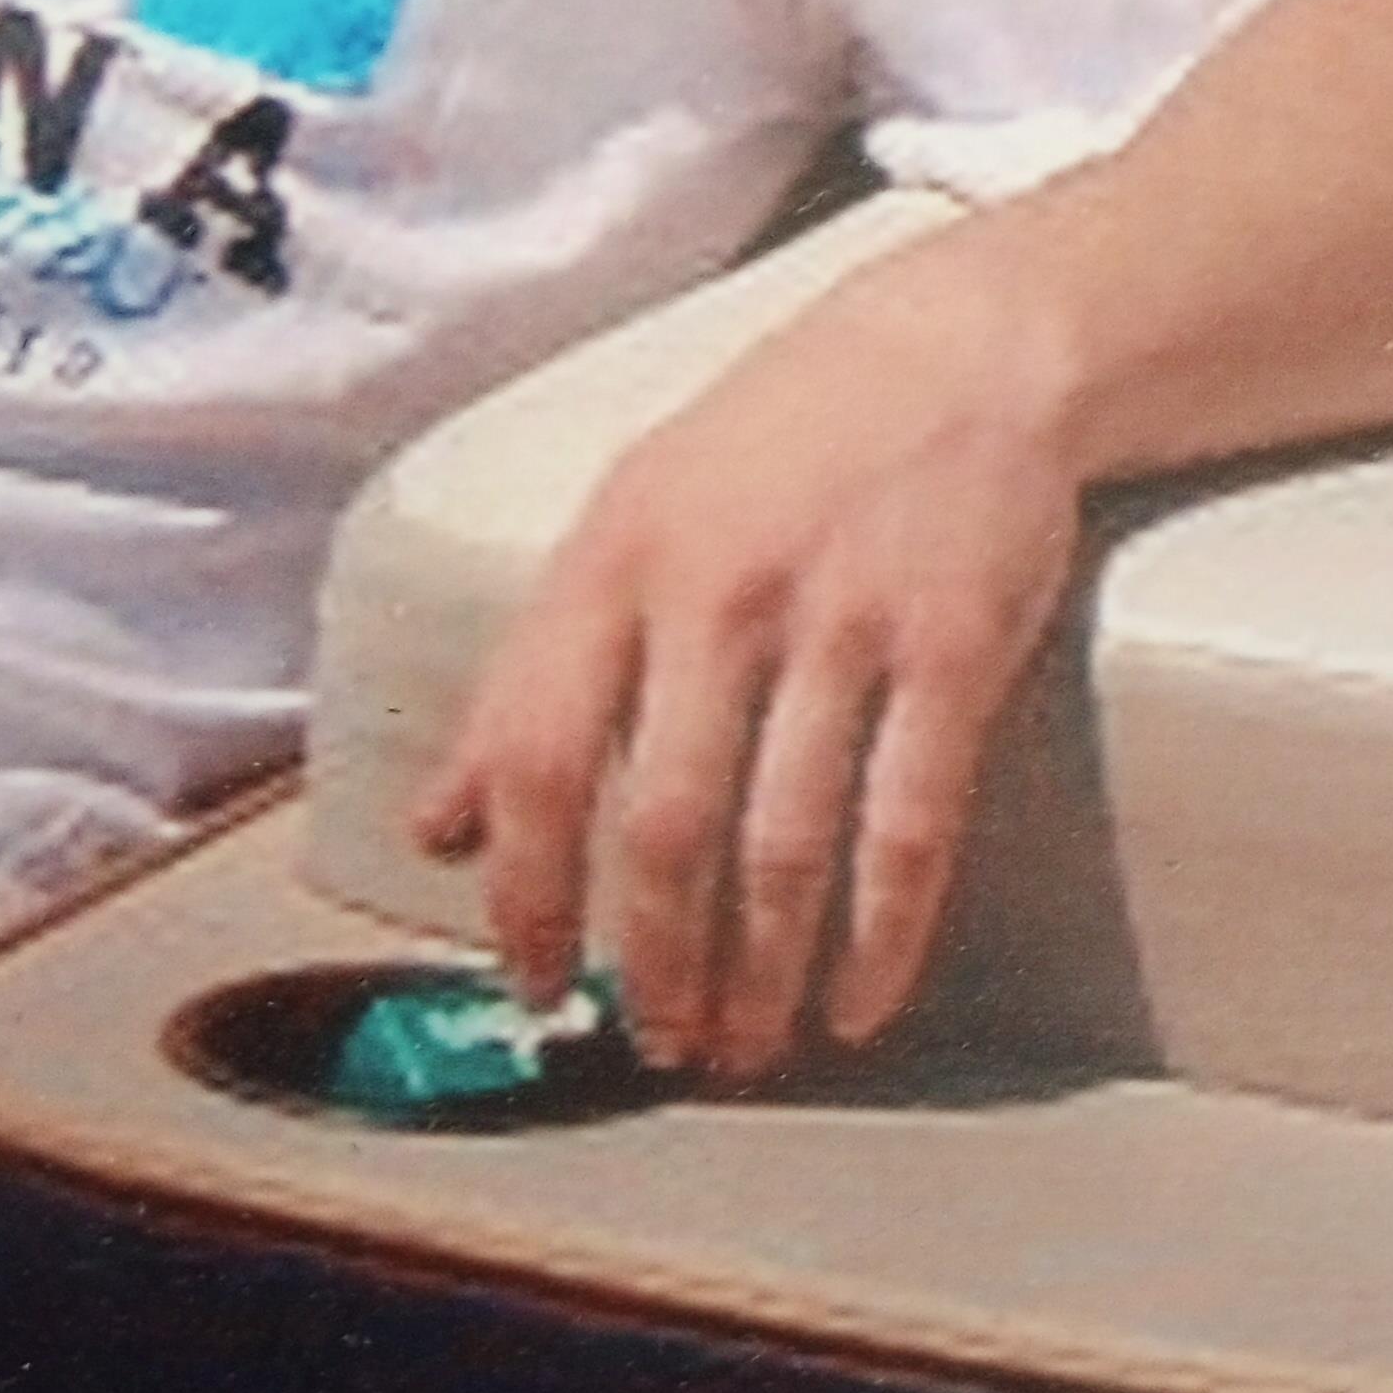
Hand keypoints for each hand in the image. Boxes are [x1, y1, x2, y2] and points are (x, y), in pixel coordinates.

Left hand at [411, 236, 1083, 1079]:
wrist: (952, 349)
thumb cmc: (769, 448)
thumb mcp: (625, 521)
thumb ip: (529, 671)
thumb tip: (438, 824)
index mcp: (617, 560)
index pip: (538, 753)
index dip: (525, 888)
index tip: (529, 978)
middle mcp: (719, 594)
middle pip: (663, 825)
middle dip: (650, 961)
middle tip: (653, 1042)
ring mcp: (842, 624)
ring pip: (785, 845)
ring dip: (760, 973)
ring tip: (743, 1044)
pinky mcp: (954, 651)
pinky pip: (910, 827)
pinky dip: (882, 939)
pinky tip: (858, 1006)